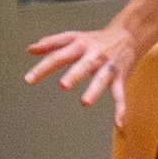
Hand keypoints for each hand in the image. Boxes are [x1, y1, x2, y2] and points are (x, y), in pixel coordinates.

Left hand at [26, 11, 152, 110]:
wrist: (129, 34)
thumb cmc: (96, 39)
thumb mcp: (74, 37)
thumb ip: (51, 43)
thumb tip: (30, 49)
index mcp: (79, 45)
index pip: (58, 56)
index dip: (43, 68)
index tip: (28, 80)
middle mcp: (94, 55)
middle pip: (83, 65)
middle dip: (74, 75)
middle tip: (63, 86)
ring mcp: (108, 66)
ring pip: (101, 79)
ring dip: (94, 90)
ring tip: (85, 103)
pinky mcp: (120, 77)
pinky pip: (120, 94)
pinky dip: (121, 109)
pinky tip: (119, 124)